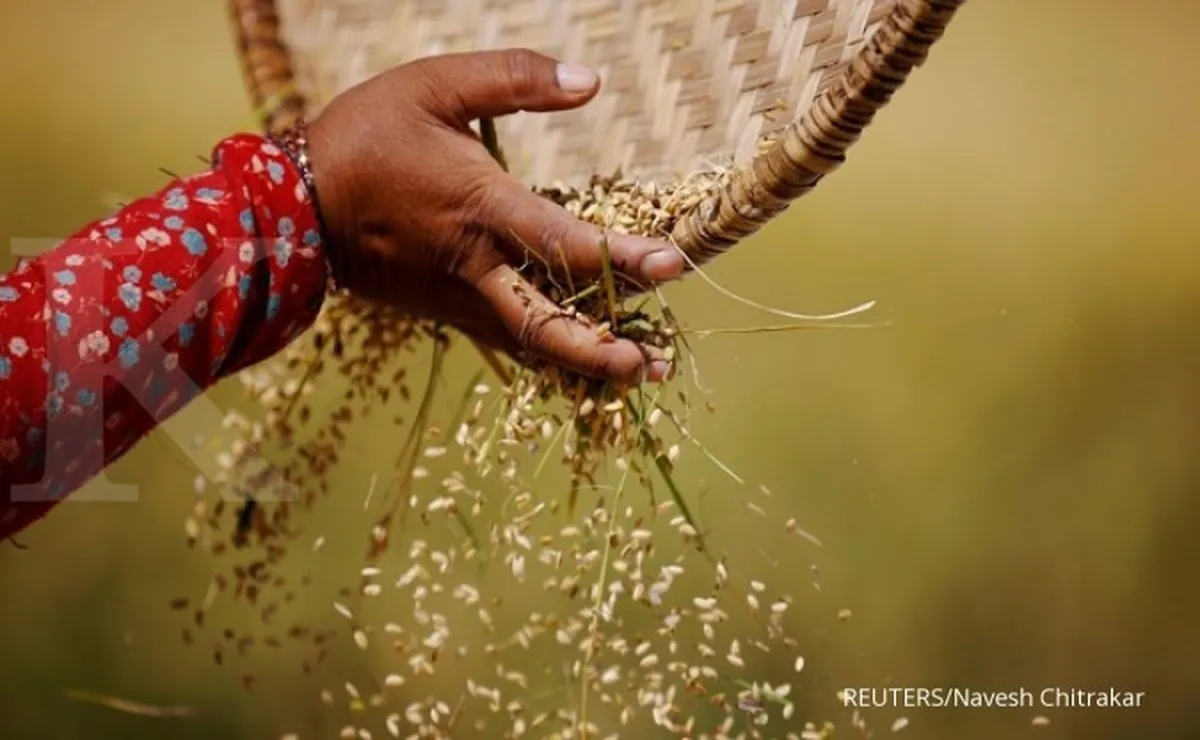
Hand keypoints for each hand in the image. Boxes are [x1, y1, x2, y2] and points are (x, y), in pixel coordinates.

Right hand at [306, 49, 683, 383]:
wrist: (291, 203)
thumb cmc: (366, 135)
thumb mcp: (435, 85)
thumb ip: (515, 80)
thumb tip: (590, 82)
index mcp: (478, 208)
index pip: (562, 242)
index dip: (621, 258)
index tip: (673, 266)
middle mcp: (473, 266)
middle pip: (547, 324)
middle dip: (602, 350)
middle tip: (653, 367)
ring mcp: (456, 297)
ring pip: (528, 342)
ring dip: (581, 361)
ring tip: (634, 372)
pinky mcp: (443, 311)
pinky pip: (504, 339)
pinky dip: (545, 352)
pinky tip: (577, 358)